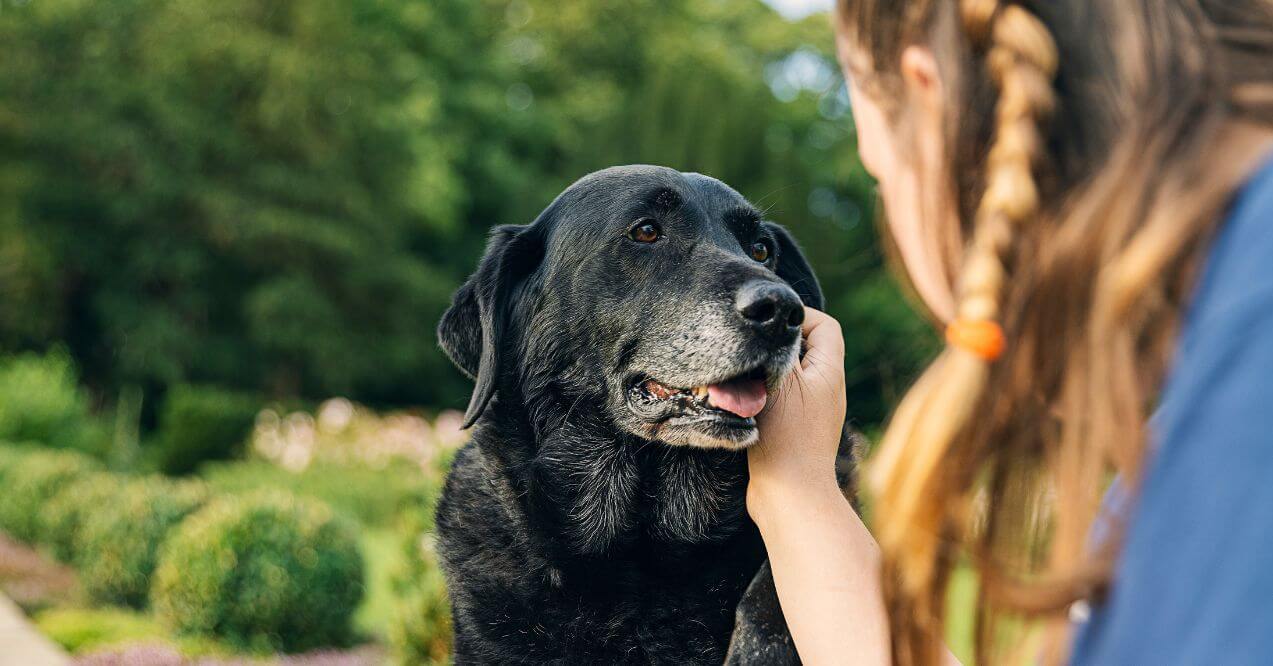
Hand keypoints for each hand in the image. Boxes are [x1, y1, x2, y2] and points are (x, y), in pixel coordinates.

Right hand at [748, 306, 847, 522]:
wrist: (790, 496)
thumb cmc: (786, 436)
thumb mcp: (781, 380)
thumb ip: (779, 347)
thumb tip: (773, 324)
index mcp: (830, 371)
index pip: (824, 325)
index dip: (799, 316)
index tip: (768, 324)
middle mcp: (827, 389)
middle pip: (806, 348)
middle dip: (777, 344)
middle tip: (750, 348)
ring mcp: (813, 411)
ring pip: (790, 375)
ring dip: (766, 371)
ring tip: (743, 377)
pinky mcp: (796, 431)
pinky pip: (782, 399)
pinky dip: (763, 395)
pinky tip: (742, 403)